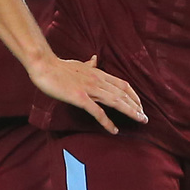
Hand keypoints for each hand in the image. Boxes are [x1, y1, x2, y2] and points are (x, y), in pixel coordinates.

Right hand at [28, 51, 145, 133]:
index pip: (122, 84)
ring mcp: (89, 89)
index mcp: (98, 73)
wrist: (44, 65)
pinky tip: (114, 130)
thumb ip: (89, 64)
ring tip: (139, 120)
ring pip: (116, 101)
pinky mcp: (80, 97)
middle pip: (123, 94)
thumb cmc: (59, 66)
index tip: (140, 104)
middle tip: (145, 117)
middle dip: (136, 106)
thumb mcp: (79, 63)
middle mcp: (98, 81)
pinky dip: (107, 122)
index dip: (134, 95)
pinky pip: (97, 111)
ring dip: (130, 111)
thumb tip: (95, 58)